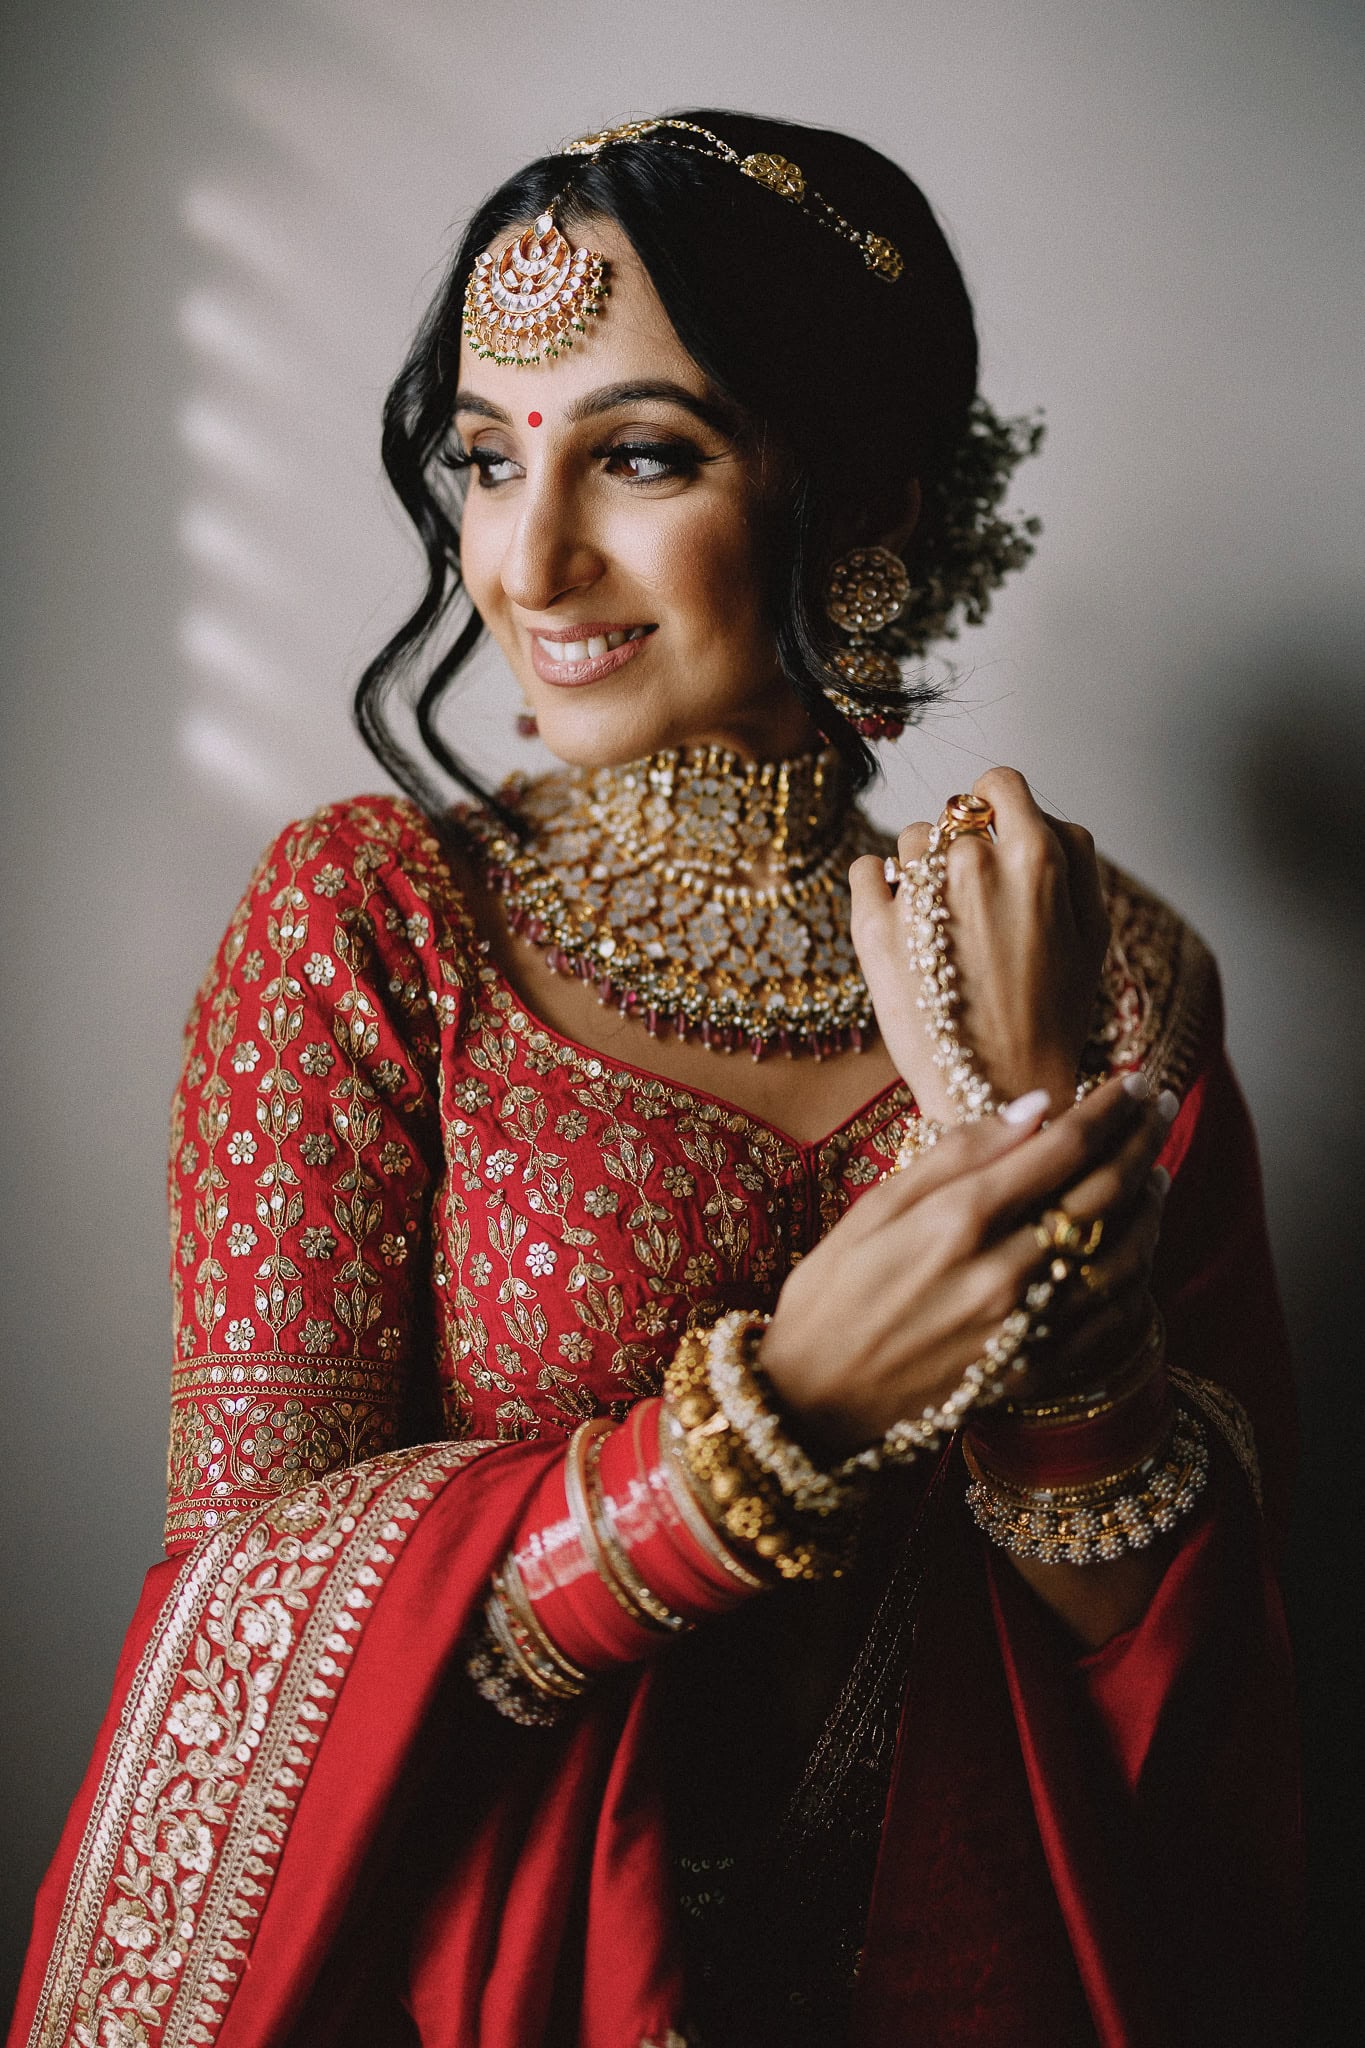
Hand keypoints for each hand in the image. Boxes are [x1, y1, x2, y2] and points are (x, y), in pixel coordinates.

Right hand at [760, 1076, 1174, 1459]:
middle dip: (1141, 1141)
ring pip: (1120, 1257)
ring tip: (1156, 1172)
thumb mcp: (873, 1207)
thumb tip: (1033, 1108)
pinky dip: (1138, 1281)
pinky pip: (1111, 1324)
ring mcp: (1023, 1328)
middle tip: (1162, 1107)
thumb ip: (956, 1155)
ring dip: (1150, 1208)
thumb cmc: (831, 1294)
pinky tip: (1138, 1253)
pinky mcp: (1032, 1374)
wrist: (812, 1400)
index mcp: (958, 1220)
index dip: (1108, 1109)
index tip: (1134, 1080)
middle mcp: (1001, 1272)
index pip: (1063, 1147)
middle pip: (1103, 1194)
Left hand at [849, 767, 1110, 1120]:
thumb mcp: (1093, 932)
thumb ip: (1074, 858)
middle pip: (953, 816)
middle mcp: (972, 863)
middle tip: (973, 904)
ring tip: (941, 926)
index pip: (999, 783)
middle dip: (962, 848)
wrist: (996, 1089)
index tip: (992, 831)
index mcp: (1034, 858)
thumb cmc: (1052, 1016)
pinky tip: (901, 922)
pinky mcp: (872, 926)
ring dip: (921, 869)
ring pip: (909, 842)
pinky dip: (878, 886)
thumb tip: (1042, 817)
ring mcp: (918, 894)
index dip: (996, 804)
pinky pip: (866, 869)